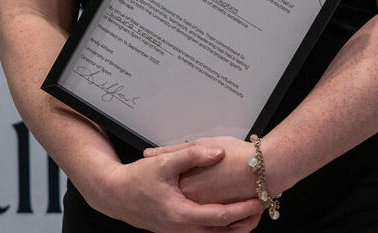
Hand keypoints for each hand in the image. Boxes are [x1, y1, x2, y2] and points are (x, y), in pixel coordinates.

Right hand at [85, 143, 262, 231]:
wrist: (114, 195)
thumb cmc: (136, 180)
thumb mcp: (163, 163)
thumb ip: (192, 154)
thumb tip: (218, 152)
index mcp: (182, 214)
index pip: (221, 217)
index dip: (243, 208)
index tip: (260, 199)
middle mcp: (183, 229)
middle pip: (222, 232)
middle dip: (244, 222)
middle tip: (263, 206)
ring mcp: (179, 231)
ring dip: (233, 225)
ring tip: (251, 210)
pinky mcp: (175, 228)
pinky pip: (203, 231)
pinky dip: (218, 225)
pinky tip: (226, 212)